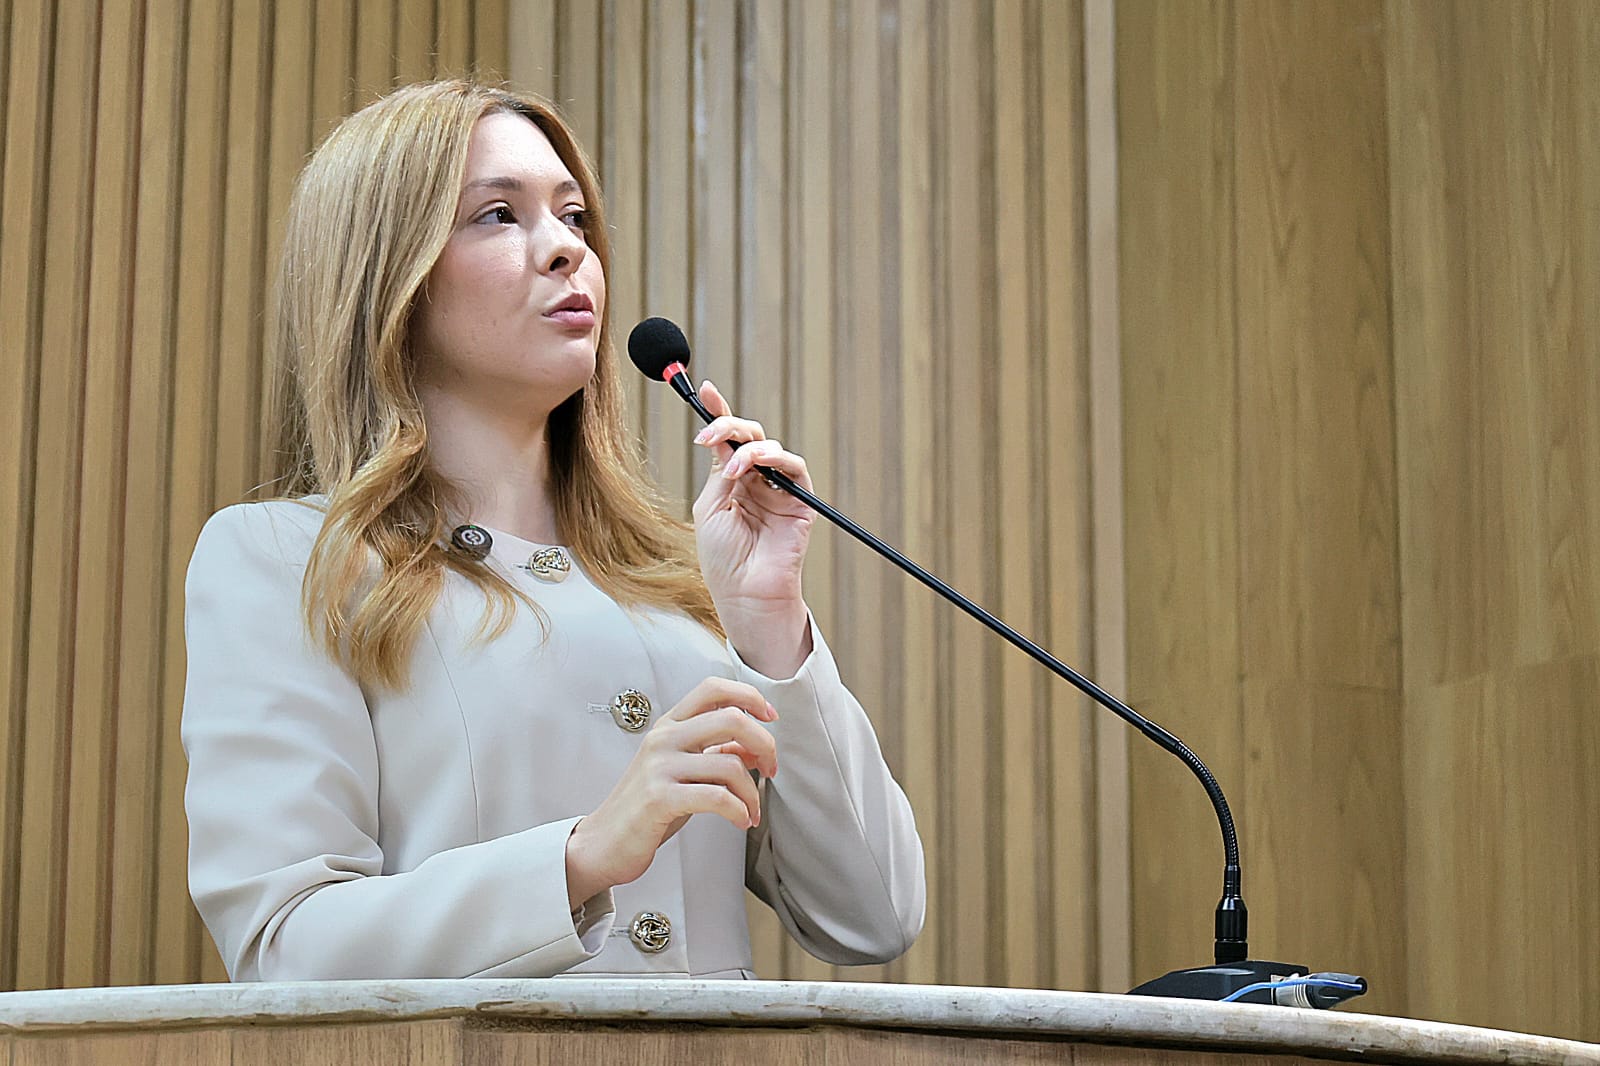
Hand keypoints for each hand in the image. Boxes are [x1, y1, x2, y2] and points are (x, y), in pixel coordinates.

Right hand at [564, 678, 778, 909]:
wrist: (604, 844)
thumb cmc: (646, 809)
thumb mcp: (683, 772)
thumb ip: (714, 753)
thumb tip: (754, 746)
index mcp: (669, 726)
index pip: (713, 688)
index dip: (749, 696)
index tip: (770, 717)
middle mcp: (663, 739)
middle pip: (731, 718)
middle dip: (764, 744)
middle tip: (771, 768)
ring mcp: (659, 767)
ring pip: (730, 764)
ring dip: (753, 792)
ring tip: (751, 811)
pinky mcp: (659, 798)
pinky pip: (717, 797)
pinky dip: (739, 811)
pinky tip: (740, 820)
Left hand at [691, 380, 815, 672]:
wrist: (743, 592)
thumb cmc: (722, 559)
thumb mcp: (710, 507)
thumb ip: (719, 470)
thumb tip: (722, 438)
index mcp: (732, 481)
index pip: (728, 440)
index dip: (718, 413)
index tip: (704, 389)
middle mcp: (756, 481)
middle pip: (749, 436)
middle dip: (729, 424)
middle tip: (708, 431)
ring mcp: (778, 489)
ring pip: (770, 447)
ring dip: (748, 448)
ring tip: (732, 466)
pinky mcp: (800, 501)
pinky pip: (794, 467)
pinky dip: (773, 458)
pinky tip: (753, 465)